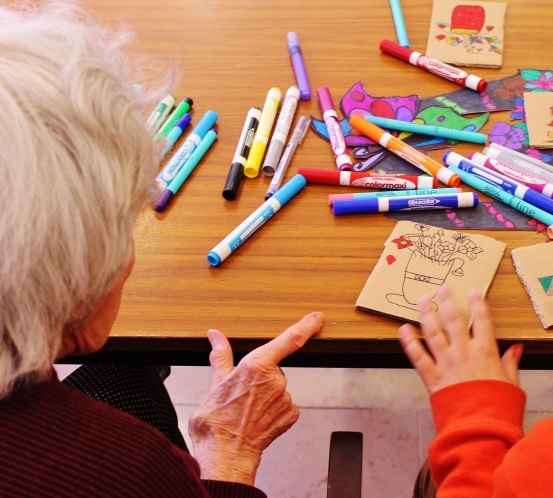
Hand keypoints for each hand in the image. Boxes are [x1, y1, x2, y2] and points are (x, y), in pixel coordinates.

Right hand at [188, 311, 324, 484]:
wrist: (225, 456)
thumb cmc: (217, 422)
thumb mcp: (215, 382)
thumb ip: (221, 355)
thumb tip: (216, 336)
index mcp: (257, 366)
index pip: (289, 340)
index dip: (306, 326)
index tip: (316, 319)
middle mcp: (275, 380)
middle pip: (275, 368)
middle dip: (262, 376)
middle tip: (243, 392)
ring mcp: (285, 398)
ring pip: (279, 387)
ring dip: (266, 394)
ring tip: (247, 408)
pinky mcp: (291, 414)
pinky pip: (285, 404)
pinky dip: (273, 408)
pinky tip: (258, 417)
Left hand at [398, 284, 522, 394]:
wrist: (481, 426)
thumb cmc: (498, 406)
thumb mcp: (512, 382)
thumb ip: (511, 363)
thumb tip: (517, 348)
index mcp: (485, 351)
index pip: (482, 321)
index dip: (477, 304)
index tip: (473, 292)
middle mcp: (463, 352)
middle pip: (453, 320)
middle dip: (448, 301)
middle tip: (442, 288)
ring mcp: (445, 362)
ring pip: (433, 332)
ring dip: (426, 314)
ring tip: (422, 300)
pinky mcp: (431, 376)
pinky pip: (417, 355)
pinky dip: (408, 341)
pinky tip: (402, 328)